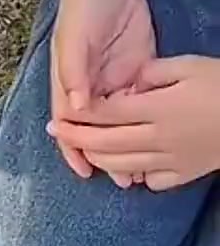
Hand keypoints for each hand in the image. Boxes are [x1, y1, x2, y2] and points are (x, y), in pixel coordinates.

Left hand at [48, 55, 219, 191]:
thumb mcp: (189, 65)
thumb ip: (153, 73)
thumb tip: (127, 83)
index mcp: (158, 108)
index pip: (107, 113)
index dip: (80, 114)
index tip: (61, 112)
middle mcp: (159, 138)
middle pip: (107, 143)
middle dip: (77, 139)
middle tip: (56, 133)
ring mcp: (172, 160)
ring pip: (124, 164)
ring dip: (99, 158)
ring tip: (84, 151)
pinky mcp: (187, 173)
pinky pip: (154, 180)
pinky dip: (136, 175)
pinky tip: (129, 167)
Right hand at [51, 0, 155, 185]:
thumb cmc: (82, 9)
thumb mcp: (73, 42)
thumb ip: (74, 75)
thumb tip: (78, 110)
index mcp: (70, 82)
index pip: (71, 124)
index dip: (75, 148)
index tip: (86, 171)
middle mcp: (90, 86)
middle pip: (97, 129)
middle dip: (106, 154)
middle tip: (122, 179)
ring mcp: (115, 78)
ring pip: (119, 120)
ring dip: (126, 143)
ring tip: (139, 169)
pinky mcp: (138, 69)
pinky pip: (141, 100)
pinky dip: (143, 121)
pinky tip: (153, 137)